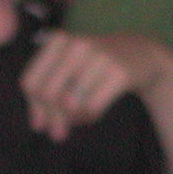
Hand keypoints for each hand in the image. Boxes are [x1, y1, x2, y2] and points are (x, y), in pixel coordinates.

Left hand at [19, 31, 171, 140]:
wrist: (142, 53)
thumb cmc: (97, 64)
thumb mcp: (68, 69)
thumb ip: (47, 94)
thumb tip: (38, 126)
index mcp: (58, 41)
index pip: (30, 82)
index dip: (33, 107)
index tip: (42, 123)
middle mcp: (77, 45)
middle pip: (48, 94)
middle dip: (52, 119)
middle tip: (59, 133)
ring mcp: (99, 57)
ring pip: (69, 103)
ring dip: (72, 120)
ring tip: (78, 119)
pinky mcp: (119, 73)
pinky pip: (92, 107)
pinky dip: (88, 118)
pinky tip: (91, 116)